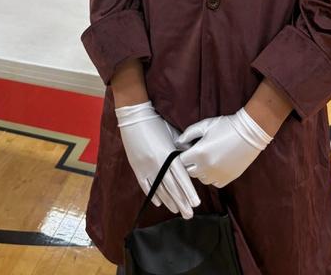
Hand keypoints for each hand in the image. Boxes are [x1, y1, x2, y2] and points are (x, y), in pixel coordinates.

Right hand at [116, 101, 200, 218]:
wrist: (134, 116)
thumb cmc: (156, 122)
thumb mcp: (172, 133)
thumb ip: (180, 148)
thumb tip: (190, 158)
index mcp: (168, 154)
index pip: (181, 178)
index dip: (189, 191)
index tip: (196, 203)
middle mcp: (158, 163)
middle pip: (171, 187)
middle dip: (182, 202)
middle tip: (189, 215)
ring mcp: (146, 166)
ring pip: (159, 189)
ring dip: (169, 201)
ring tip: (177, 211)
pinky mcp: (136, 167)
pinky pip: (145, 185)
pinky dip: (153, 194)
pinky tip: (159, 203)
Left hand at [178, 108, 272, 187]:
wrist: (249, 133)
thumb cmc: (225, 126)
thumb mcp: (204, 125)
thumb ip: (188, 134)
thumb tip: (178, 143)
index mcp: (199, 153)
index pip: (181, 161)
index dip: (182, 154)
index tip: (187, 149)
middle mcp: (206, 167)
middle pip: (189, 171)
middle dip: (190, 163)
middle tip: (197, 153)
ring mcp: (217, 175)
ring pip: (201, 178)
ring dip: (201, 170)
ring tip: (208, 158)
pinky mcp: (227, 179)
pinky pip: (214, 183)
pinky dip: (212, 176)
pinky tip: (216, 165)